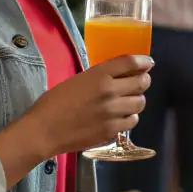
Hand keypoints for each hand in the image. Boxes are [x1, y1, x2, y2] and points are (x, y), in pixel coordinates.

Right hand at [0, 56, 151, 185]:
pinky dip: (129, 117)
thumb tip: (118, 74)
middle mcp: (110, 92)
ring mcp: (112, 113)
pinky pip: (131, 121)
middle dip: (144, 80)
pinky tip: (121, 116)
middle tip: (140, 81)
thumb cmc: (54, 102)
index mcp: (99, 75)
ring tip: (129, 100)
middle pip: (141, 82)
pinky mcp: (111, 131)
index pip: (131, 62)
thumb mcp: (77, 79)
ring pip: (140, 103)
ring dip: (137, 99)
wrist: (44, 131)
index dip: (143, 61)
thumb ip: (99, 76)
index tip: (148, 62)